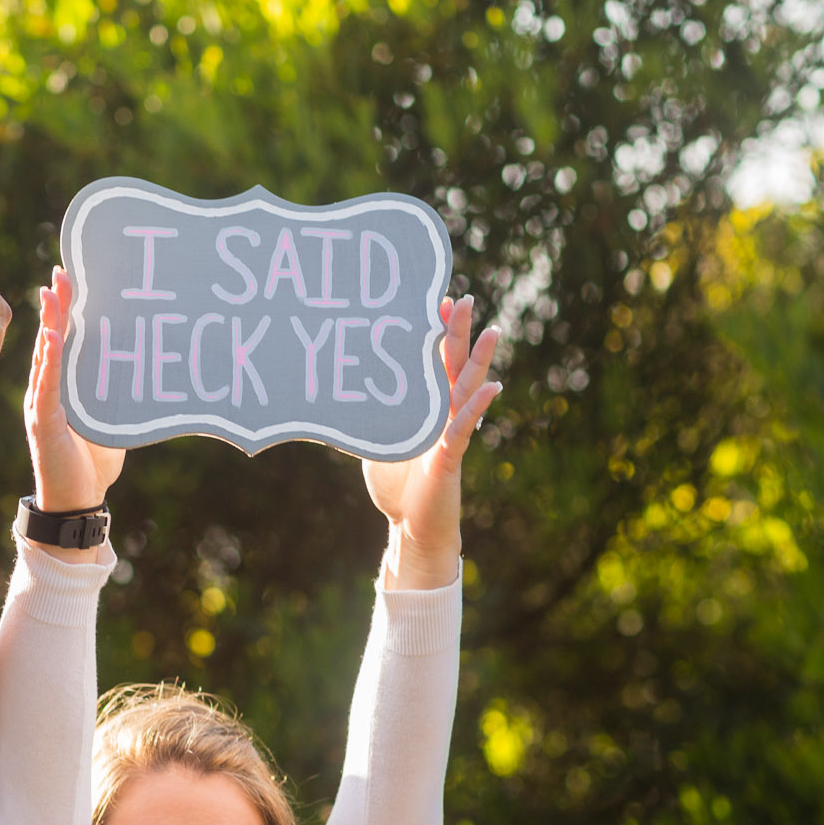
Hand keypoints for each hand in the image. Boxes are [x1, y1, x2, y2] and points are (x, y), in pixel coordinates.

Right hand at [25, 267, 123, 513]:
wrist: (78, 502)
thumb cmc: (92, 465)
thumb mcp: (111, 421)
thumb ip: (117, 397)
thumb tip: (144, 374)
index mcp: (64, 388)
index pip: (64, 341)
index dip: (66, 310)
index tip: (72, 279)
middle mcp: (49, 390)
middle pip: (51, 338)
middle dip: (56, 305)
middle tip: (62, 272)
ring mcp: (42, 403)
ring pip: (45, 355)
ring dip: (49, 322)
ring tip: (52, 293)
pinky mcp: (43, 420)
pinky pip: (46, 384)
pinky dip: (49, 359)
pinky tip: (53, 336)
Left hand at [361, 294, 501, 588]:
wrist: (411, 527)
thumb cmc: (396, 486)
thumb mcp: (373, 443)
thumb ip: (364, 418)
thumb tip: (329, 397)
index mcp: (425, 408)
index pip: (432, 362)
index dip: (434, 333)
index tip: (432, 300)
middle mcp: (442, 414)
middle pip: (452, 365)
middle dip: (458, 332)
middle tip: (463, 297)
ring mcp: (449, 432)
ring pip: (467, 390)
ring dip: (480, 361)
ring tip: (492, 330)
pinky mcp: (451, 456)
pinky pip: (466, 427)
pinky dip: (478, 407)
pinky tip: (494, 387)